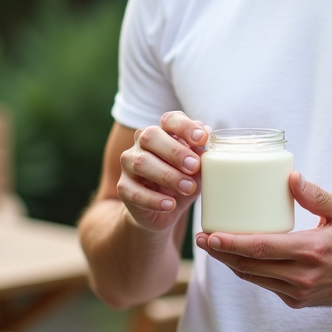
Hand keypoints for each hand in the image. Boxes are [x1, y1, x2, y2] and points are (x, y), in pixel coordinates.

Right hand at [117, 111, 208, 233]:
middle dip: (175, 151)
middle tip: (194, 167)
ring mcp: (129, 164)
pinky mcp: (123, 187)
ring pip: (141, 163)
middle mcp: (141, 143)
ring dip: (167, 176)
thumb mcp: (197, 168)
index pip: (169, 120)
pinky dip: (154, 199)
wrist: (163, 212)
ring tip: (188, 188)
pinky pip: (133, 191)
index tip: (203, 138)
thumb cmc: (183, 181)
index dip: (185, 126)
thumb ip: (201, 152)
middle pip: (150, 136)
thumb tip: (208, 132)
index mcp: (162, 132)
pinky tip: (170, 204)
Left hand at [195, 172, 331, 308]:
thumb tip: (291, 177)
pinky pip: (266, 284)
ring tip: (213, 247)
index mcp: (311, 250)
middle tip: (202, 239)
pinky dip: (249, 271)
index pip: (261, 248)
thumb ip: (318, 195)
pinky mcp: (297, 300)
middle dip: (221, 253)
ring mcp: (299, 291)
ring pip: (254, 278)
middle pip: (249, 266)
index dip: (231, 243)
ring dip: (230, 264)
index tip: (210, 234)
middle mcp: (302, 275)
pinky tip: (238, 257)